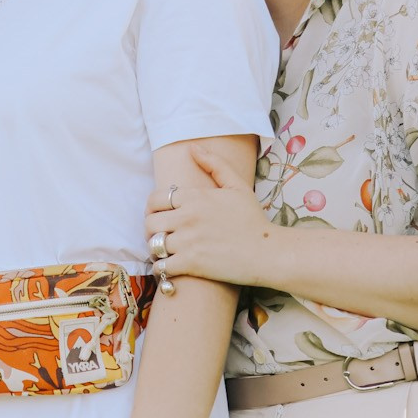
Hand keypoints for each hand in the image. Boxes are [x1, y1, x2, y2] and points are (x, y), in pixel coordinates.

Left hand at [144, 144, 273, 289]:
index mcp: (195, 197)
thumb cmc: (253, 219)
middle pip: (150, 222)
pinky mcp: (191, 264)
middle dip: (151, 230)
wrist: (268, 252)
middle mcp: (188, 217)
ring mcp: (188, 241)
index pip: (155, 199)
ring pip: (153, 245)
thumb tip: (192, 148)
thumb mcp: (237, 186)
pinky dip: (162, 269)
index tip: (159, 216)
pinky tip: (171, 267)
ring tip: (164, 252)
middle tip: (161, 235)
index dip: (152, 209)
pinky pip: (161, 266)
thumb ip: (214, 164)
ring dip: (156, 250)